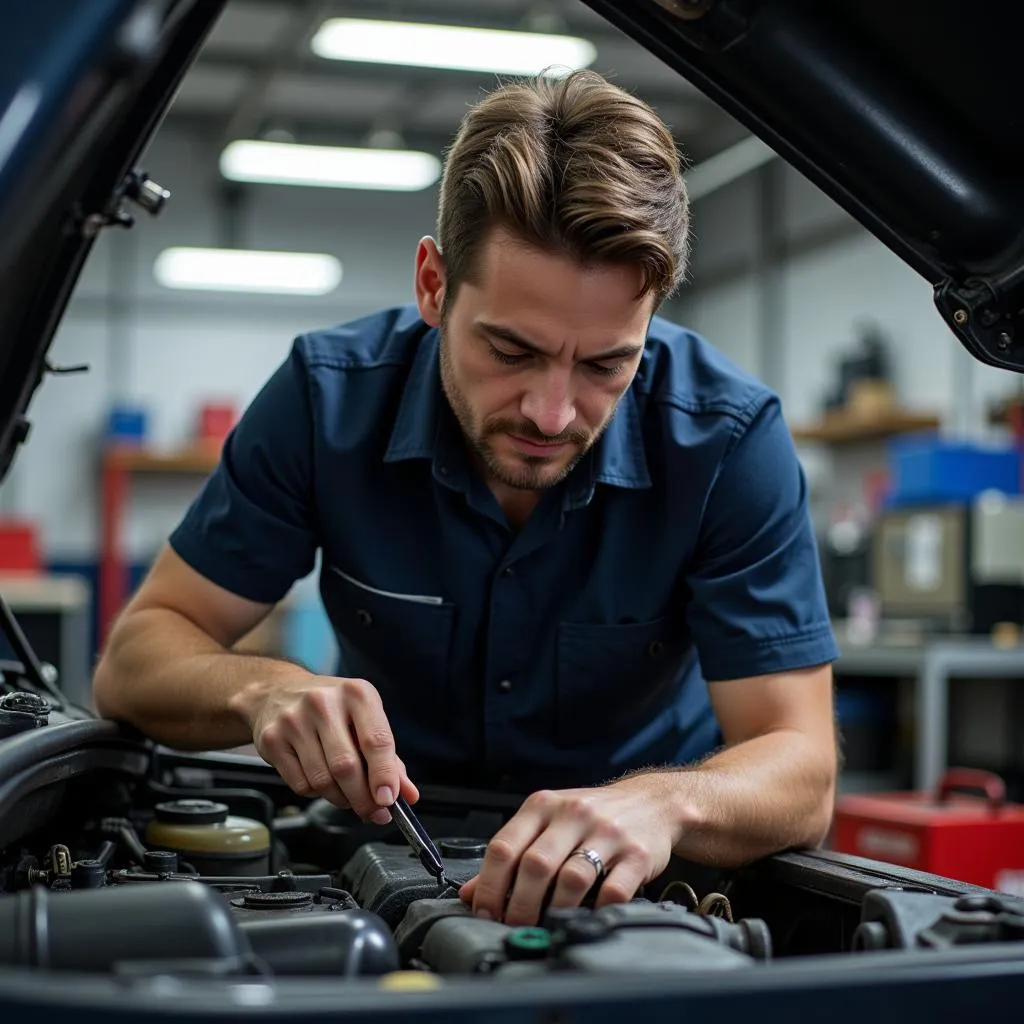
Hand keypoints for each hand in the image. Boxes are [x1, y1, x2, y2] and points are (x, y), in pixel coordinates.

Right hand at [244, 673, 418, 823]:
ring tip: (346, 794)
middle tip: (372, 812)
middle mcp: (324, 702)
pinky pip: (300, 785)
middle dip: (362, 798)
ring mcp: (294, 720)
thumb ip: (389, 758)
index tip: (388, 800)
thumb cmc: (331, 708)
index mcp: (357, 694)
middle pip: (346, 766)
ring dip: (340, 798)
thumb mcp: (365, 719)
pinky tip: (320, 780)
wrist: (277, 692)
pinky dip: (315, 793)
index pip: (376, 740)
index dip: (384, 775)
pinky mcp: (271, 739)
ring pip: (322, 780)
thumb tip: (407, 794)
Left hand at [459, 775, 680, 925]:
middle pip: (535, 865)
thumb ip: (512, 852)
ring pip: (571, 878)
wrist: (652, 802)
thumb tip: (471, 891)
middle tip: (515, 925)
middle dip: (519, 905)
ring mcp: (607, 832)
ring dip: (554, 911)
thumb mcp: (547, 822)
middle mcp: (573, 813)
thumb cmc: (593, 815)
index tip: (485, 911)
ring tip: (547, 925)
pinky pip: (613, 890)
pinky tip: (588, 916)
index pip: (504, 845)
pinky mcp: (638, 853)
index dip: (489, 885)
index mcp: (544, 805)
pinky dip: (597, 910)